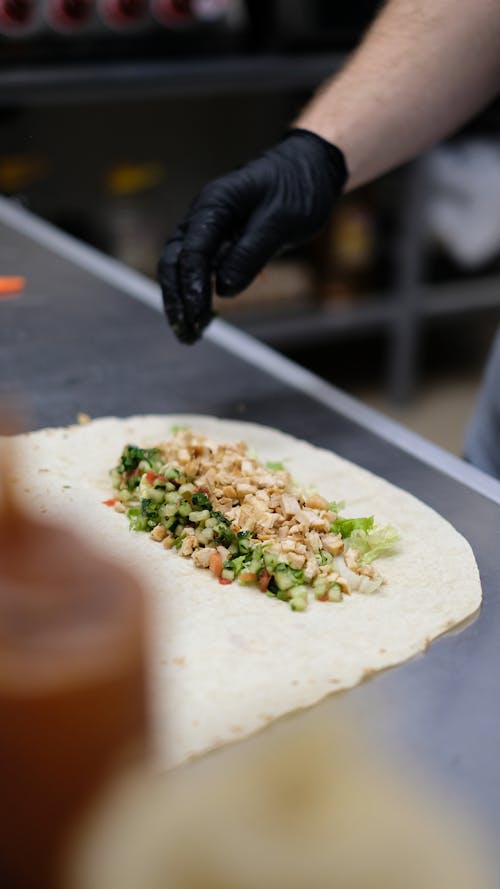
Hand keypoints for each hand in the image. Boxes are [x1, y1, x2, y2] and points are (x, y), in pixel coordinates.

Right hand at [158, 128, 346, 343]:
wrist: (311, 169)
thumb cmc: (298, 187)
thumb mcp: (280, 221)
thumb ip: (250, 253)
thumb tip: (224, 290)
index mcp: (215, 204)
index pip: (192, 250)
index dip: (193, 286)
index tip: (198, 315)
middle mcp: (204, 216)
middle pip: (175, 261)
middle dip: (177, 299)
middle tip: (187, 334)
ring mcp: (210, 229)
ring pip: (183, 268)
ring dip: (184, 300)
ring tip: (192, 333)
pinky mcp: (221, 241)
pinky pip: (202, 269)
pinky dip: (200, 293)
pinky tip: (205, 317)